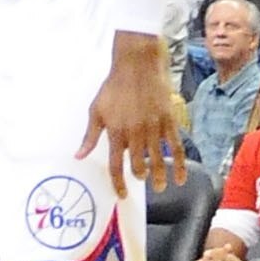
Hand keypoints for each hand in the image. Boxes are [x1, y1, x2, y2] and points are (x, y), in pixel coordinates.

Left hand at [78, 32, 186, 197]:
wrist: (136, 66)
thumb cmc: (114, 87)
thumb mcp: (96, 110)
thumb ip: (89, 136)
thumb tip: (79, 156)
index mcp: (116, 132)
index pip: (116, 165)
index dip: (118, 183)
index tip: (121, 194)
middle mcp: (135, 134)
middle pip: (138, 165)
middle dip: (139, 176)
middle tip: (141, 180)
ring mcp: (154, 129)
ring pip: (158, 160)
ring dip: (159, 177)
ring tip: (160, 186)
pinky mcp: (168, 122)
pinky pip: (177, 148)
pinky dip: (180, 165)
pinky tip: (180, 177)